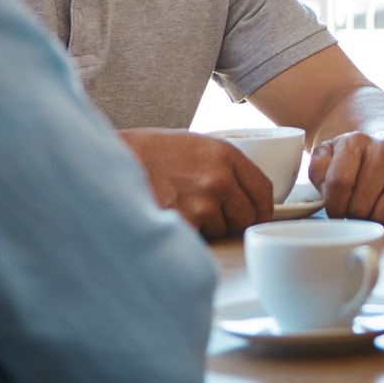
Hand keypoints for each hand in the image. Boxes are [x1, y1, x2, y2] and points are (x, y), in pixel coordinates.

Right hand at [118, 127, 275, 238]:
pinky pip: (201, 238)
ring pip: (222, 230)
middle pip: (248, 217)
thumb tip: (253, 197)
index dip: (261, 208)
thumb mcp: (201, 145)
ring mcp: (201, 201)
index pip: (264, 191)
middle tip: (212, 212)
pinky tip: (174, 216)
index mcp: (227, 155)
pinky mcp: (183, 222)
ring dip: (208, 226)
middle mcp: (219, 178)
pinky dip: (190, 234)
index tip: (255, 214)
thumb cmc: (157, 152)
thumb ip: (228, 167)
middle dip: (233, 220)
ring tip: (184, 206)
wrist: (118, 158)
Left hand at [308, 132, 383, 224]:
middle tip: (356, 210)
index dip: (334, 206)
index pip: (339, 184)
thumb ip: (318, 169)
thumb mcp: (328, 157)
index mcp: (356, 141)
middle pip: (361, 204)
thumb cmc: (354, 161)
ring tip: (374, 207)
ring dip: (377, 218)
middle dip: (354, 215)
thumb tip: (328, 190)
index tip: (337, 210)